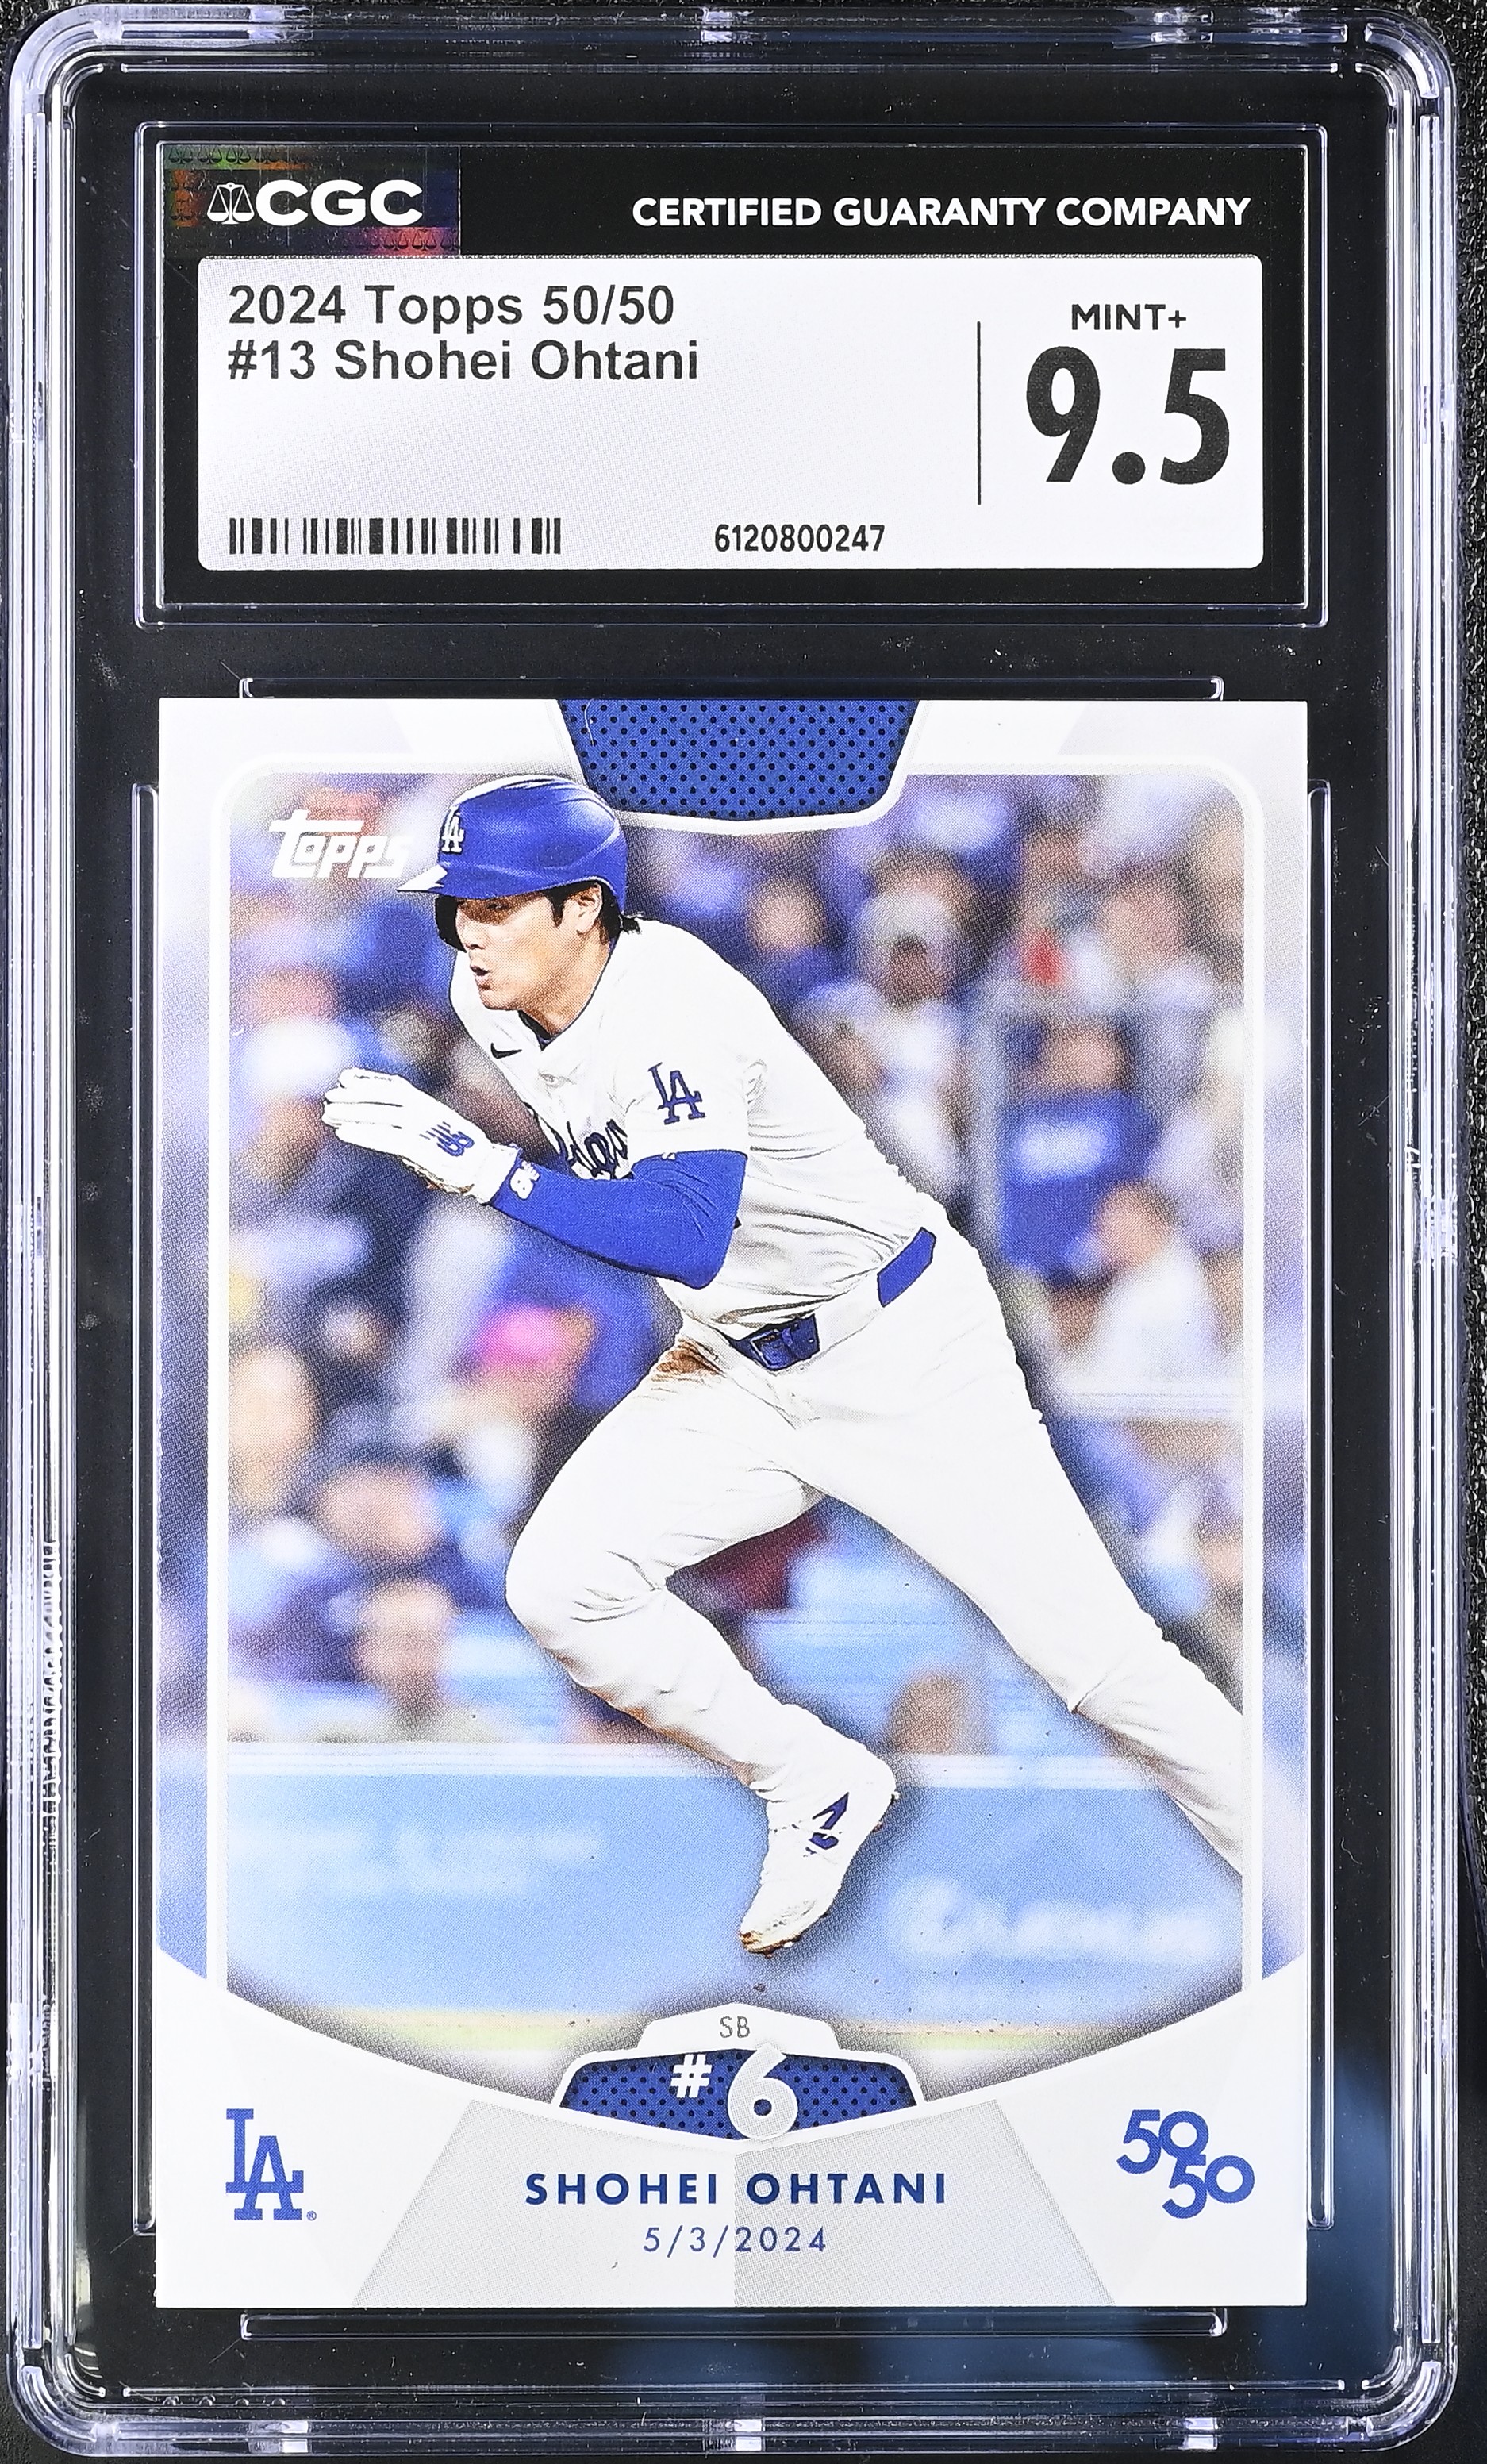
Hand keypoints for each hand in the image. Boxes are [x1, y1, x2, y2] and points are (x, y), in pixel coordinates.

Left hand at [322, 1069, 516, 1202]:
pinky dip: (365, 1134)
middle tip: (329, 1097)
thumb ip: (409, 1127)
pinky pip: (388, 1139)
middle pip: (384, 1097)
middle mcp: (426, 1112)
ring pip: (382, 1115)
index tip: (345, 1077)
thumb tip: (383, 1124)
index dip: (369, 1079)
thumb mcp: (434, 1134)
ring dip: (353, 1113)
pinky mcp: (423, 1148)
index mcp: (429, 1106)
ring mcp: (426, 1129)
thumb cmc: (459, 1156)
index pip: (395, 1086)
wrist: (485, 1172)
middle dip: (355, 1096)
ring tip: (329, 1114)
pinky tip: (344, 1133)